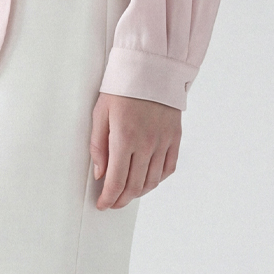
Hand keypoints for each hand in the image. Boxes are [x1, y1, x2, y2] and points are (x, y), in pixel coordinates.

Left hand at [90, 92, 181, 209]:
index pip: (116, 181)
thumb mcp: (100, 114)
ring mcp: (163, 142)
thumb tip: (100, 174)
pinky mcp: (174, 137)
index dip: (109, 198)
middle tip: (113, 202)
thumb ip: (98, 146)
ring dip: (138, 192)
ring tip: (127, 193)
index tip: (103, 204)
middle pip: (134, 186)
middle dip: (121, 200)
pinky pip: (168, 168)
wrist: (150, 68)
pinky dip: (158, 180)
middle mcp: (146, 144)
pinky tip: (148, 180)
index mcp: (124, 138)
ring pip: (152, 181)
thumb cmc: (121, 89)